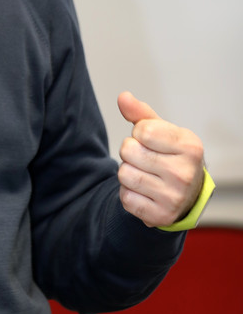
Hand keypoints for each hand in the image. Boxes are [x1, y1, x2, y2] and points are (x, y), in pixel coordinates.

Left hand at [117, 91, 203, 227]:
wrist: (187, 195)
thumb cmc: (171, 155)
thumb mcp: (162, 130)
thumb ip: (141, 113)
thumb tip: (123, 97)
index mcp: (190, 146)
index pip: (143, 129)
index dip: (139, 132)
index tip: (150, 140)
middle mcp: (185, 173)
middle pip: (128, 150)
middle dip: (130, 151)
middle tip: (146, 158)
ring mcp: (174, 197)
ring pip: (123, 174)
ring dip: (127, 171)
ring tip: (144, 173)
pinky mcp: (161, 216)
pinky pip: (125, 198)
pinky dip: (128, 193)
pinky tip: (144, 191)